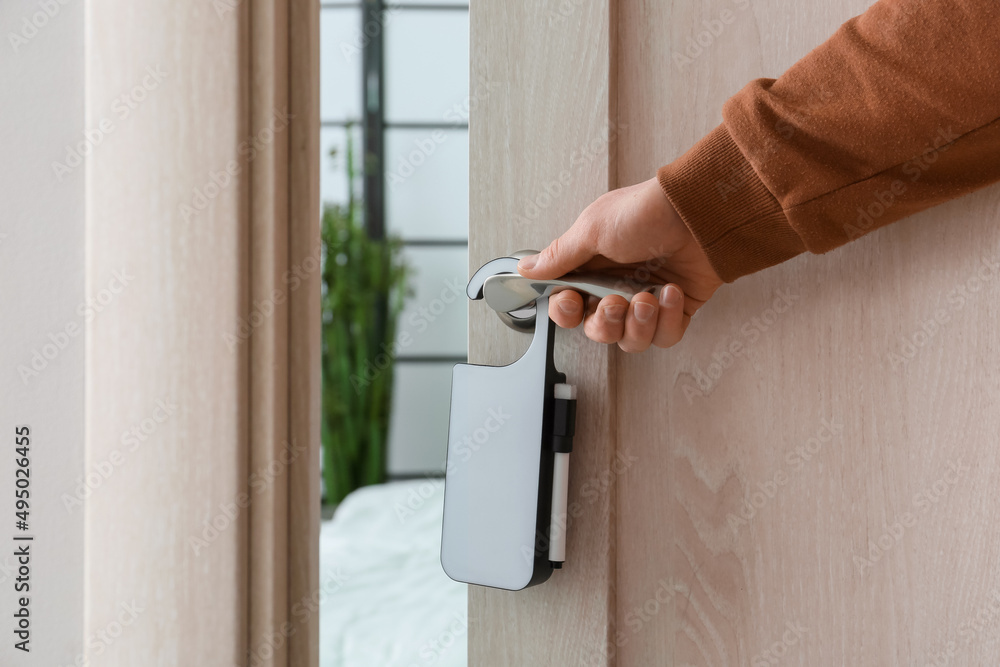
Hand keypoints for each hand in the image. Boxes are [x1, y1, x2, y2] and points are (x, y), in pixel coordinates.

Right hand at [517, 176, 722, 351]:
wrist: (700, 212)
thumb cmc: (647, 213)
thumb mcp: (592, 229)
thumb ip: (559, 256)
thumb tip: (526, 268)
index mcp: (592, 267)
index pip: (568, 306)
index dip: (567, 313)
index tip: (574, 301)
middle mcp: (617, 286)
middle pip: (598, 329)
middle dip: (604, 323)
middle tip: (615, 301)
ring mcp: (648, 299)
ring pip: (630, 340)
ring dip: (637, 325)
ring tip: (648, 299)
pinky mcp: (677, 308)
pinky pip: (664, 336)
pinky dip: (667, 321)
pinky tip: (671, 293)